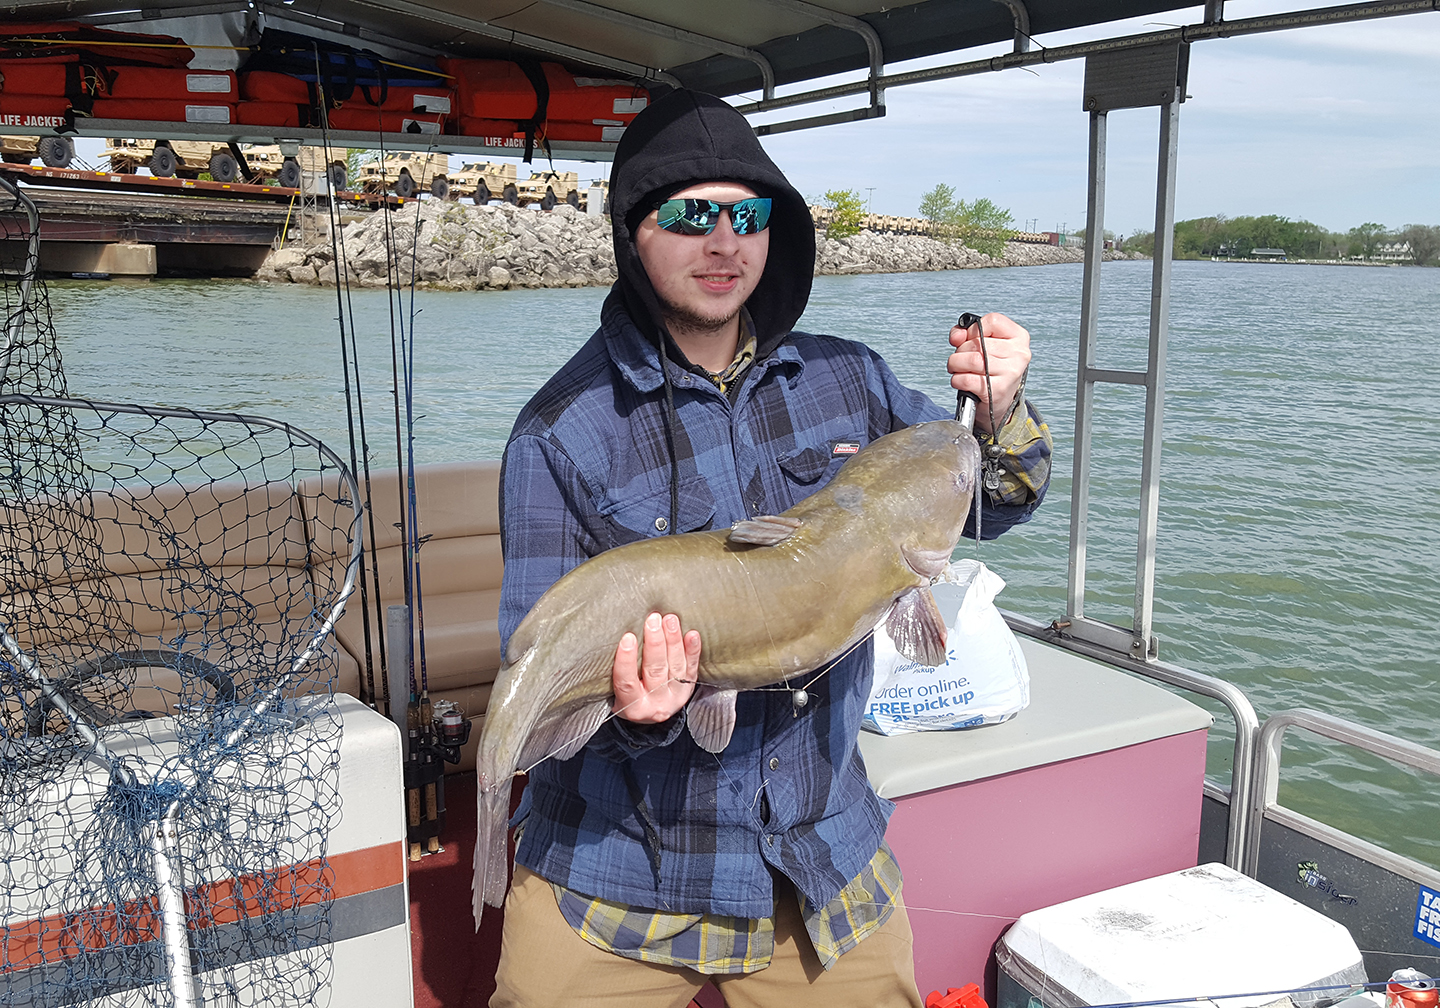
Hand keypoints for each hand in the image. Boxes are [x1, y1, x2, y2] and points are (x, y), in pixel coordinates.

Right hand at [612, 612, 700, 722]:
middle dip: (655, 643)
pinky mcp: (689, 688)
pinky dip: (693, 650)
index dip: (627, 660)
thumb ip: (614, 672)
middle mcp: (656, 704)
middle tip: (653, 620)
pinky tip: (692, 635)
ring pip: (676, 667)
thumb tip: (611, 636)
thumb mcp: (614, 692)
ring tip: (670, 620)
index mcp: (633, 706)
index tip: (628, 637)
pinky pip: (692, 668)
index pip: (627, 682)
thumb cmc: (627, 695)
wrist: (652, 713)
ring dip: (673, 641)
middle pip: (655, 671)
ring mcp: (675, 696)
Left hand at [948, 312, 1030, 433]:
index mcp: (1019, 337)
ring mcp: (1010, 372)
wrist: (999, 401)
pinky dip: (957, 380)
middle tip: (961, 359)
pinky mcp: (998, 390)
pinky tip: (960, 380)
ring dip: (955, 364)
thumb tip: (957, 336)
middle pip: (978, 342)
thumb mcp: (985, 345)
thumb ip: (967, 333)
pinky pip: (967, 379)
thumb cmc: (991, 369)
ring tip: (957, 369)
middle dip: (960, 351)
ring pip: (971, 360)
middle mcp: (1018, 354)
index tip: (968, 338)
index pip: (992, 321)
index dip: (973, 329)